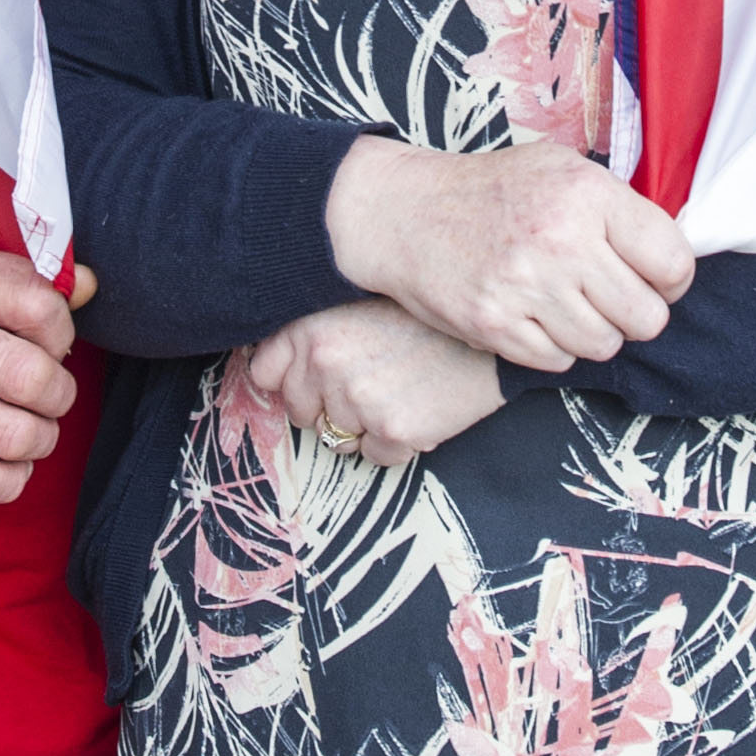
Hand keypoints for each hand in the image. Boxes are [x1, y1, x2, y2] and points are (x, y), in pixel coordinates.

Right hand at [0, 240, 79, 506]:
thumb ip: (27, 282)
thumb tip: (92, 286)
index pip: (42, 308)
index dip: (63, 334)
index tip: (48, 344)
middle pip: (34, 379)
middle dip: (57, 396)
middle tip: (45, 396)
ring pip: (17, 436)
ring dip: (39, 440)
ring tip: (26, 429)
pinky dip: (9, 479)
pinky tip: (0, 460)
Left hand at [249, 299, 503, 465]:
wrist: (490, 331)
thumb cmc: (424, 314)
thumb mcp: (358, 300)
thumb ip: (315, 329)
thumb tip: (272, 365)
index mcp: (311, 326)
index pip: (265, 372)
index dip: (289, 379)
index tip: (313, 379)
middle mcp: (325, 362)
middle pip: (300, 411)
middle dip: (327, 407)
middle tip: (368, 383)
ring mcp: (356, 399)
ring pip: (338, 438)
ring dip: (363, 425)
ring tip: (398, 389)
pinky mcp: (392, 430)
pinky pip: (375, 456)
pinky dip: (394, 442)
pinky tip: (417, 407)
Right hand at [324, 136, 693, 371]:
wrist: (407, 213)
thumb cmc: (494, 190)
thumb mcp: (561, 169)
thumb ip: (617, 208)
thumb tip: (672, 258)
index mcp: (587, 195)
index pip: (674, 263)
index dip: (668, 278)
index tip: (648, 274)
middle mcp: (561, 240)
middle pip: (647, 318)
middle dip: (633, 312)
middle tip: (605, 294)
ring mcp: (528, 287)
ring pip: (605, 346)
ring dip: (592, 331)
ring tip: (563, 300)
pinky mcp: (497, 327)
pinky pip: (559, 362)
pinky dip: (552, 346)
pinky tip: (532, 313)